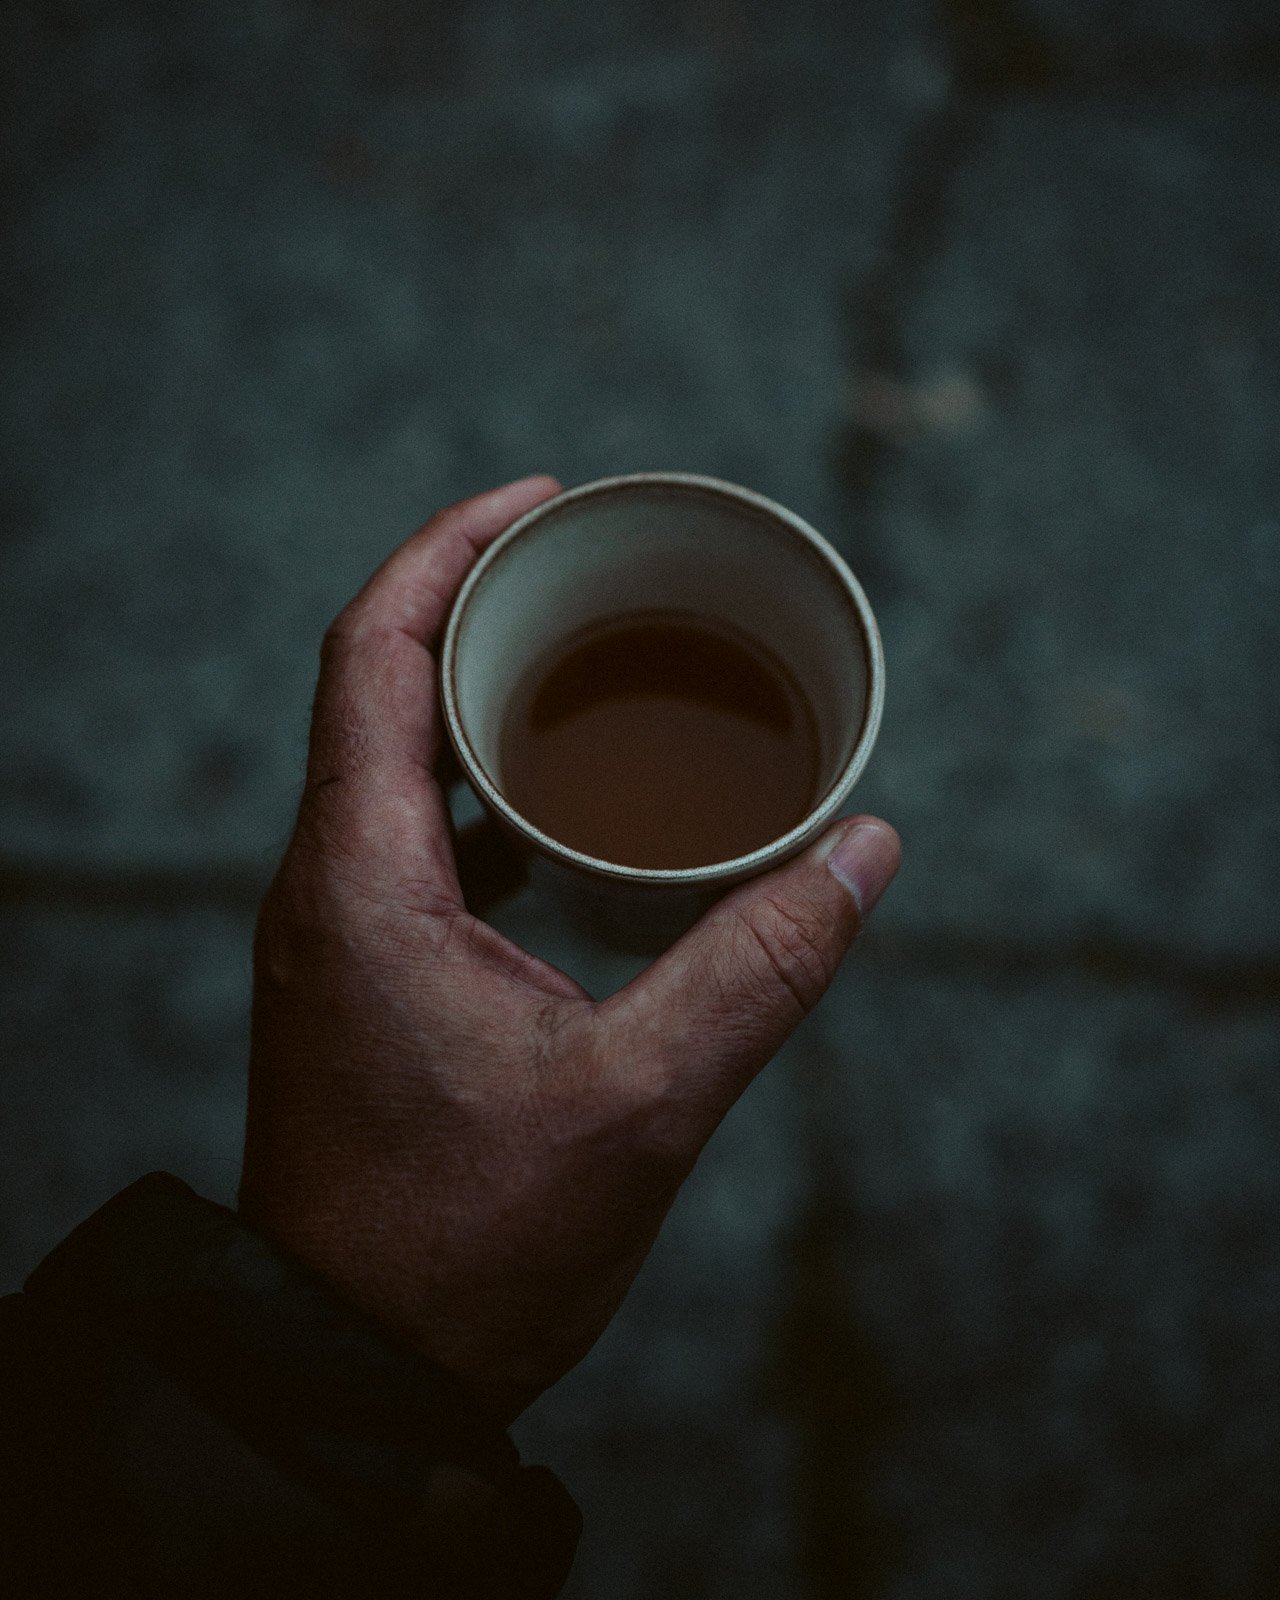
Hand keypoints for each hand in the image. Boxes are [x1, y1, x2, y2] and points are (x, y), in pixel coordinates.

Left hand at [239, 476, 900, 1420]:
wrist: (360, 1370)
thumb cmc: (474, 1247)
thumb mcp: (643, 1102)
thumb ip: (763, 967)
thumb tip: (869, 851)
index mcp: (361, 877)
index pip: (371, 651)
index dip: (445, 550)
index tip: (538, 497)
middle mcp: (326, 886)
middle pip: (377, 686)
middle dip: (475, 605)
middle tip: (587, 573)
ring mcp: (336, 935)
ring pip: (390, 764)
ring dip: (474, 702)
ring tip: (582, 672)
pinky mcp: (361, 982)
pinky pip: (409, 841)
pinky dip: (479, 797)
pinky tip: (558, 825)